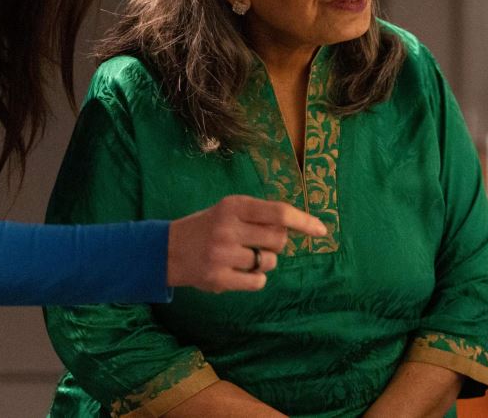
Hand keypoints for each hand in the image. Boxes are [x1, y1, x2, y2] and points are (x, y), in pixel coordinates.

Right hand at [168, 195, 326, 292]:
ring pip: (269, 262)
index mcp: (233, 205)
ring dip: (264, 261)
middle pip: (279, 240)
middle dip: (276, 243)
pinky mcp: (218, 279)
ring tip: (242, 256)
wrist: (165, 250)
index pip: (279, 213)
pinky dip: (256, 278)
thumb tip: (303, 225)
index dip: (304, 222)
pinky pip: (258, 282)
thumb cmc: (209, 226)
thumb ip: (262, 215)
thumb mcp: (230, 210)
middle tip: (257, 242)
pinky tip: (238, 272)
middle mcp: (228, 228)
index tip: (322, 231)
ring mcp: (222, 255)